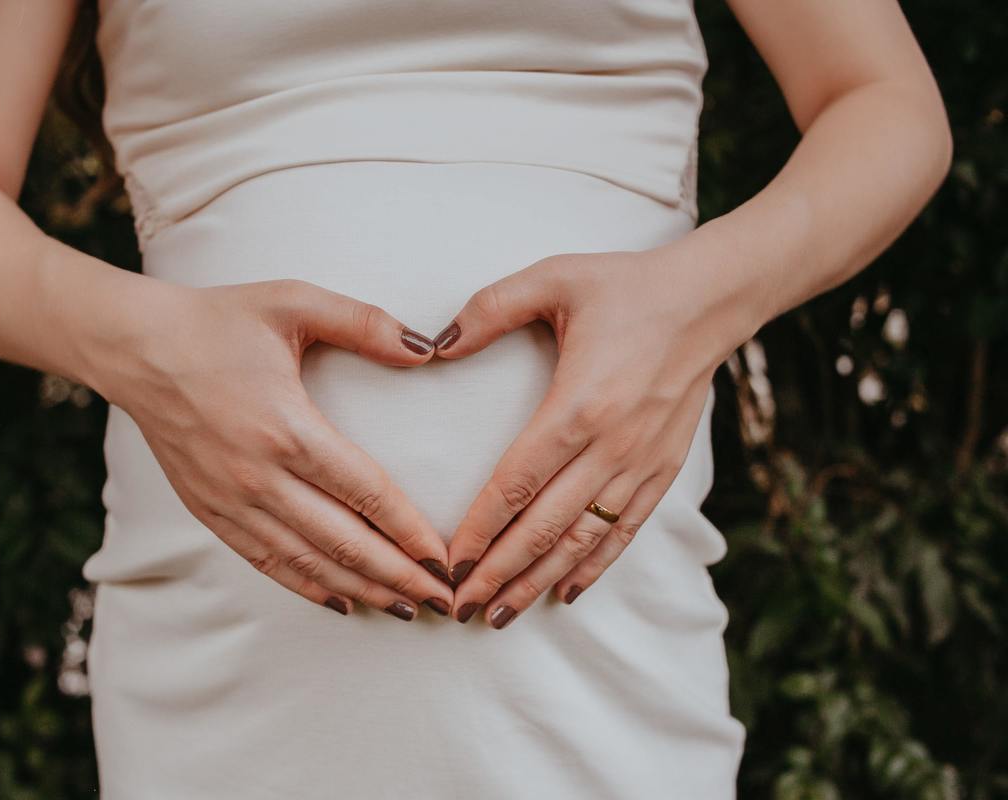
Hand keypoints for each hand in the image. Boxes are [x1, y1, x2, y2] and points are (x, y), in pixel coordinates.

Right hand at [91, 278, 455, 619]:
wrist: (136, 348)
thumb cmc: (218, 321)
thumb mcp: (293, 301)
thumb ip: (364, 323)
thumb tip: (426, 349)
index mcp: (287, 427)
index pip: (366, 493)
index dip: (410, 532)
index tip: (445, 560)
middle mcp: (259, 475)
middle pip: (343, 542)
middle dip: (398, 576)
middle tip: (442, 600)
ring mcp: (230, 500)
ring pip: (308, 562)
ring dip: (361, 589)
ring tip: (405, 609)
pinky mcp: (209, 510)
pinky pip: (266, 561)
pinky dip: (307, 587)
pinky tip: (342, 602)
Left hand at [431, 248, 733, 627]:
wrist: (710, 299)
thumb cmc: (625, 287)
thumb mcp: (553, 277)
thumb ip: (490, 308)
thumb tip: (435, 345)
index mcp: (579, 404)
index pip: (517, 483)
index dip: (481, 529)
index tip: (449, 562)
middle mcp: (611, 444)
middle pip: (545, 526)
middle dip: (499, 572)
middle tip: (460, 608)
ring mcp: (640, 463)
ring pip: (582, 539)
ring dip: (539, 581)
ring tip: (500, 615)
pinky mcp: (663, 470)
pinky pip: (624, 529)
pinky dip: (594, 565)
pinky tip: (565, 591)